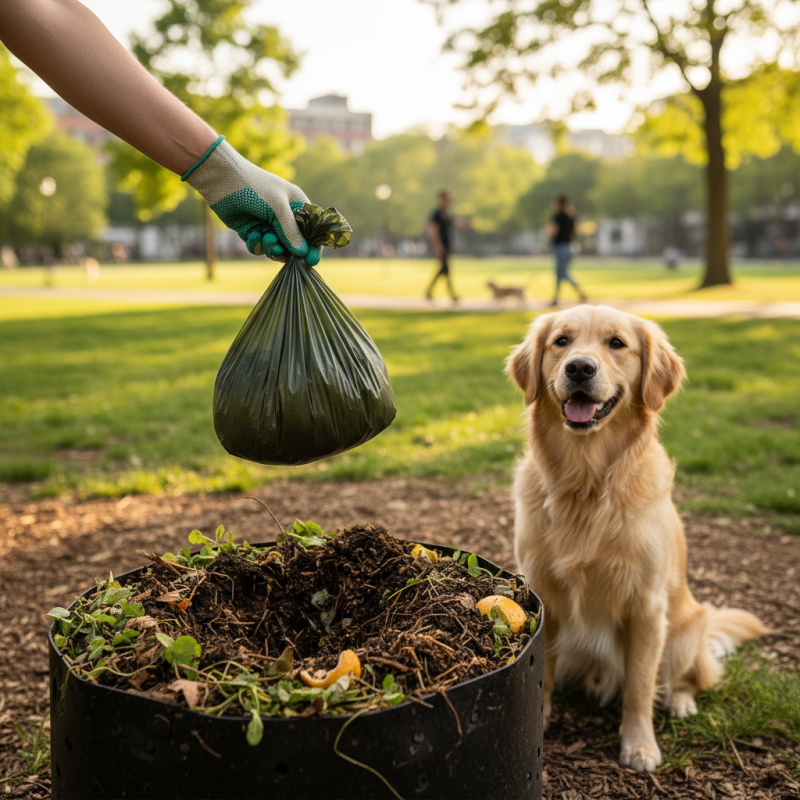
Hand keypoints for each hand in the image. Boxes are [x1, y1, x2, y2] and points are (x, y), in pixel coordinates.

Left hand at [183, 137, 319, 265]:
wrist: (220, 178)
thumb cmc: (254, 186)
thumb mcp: (277, 207)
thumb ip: (291, 231)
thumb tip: (302, 253)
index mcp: (297, 206)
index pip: (312, 231)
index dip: (313, 247)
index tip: (311, 260)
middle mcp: (284, 217)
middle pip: (294, 245)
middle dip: (287, 250)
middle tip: (278, 249)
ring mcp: (268, 225)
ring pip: (276, 249)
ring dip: (271, 247)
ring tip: (265, 238)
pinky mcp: (252, 231)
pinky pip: (260, 248)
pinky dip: (257, 245)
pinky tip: (252, 234)